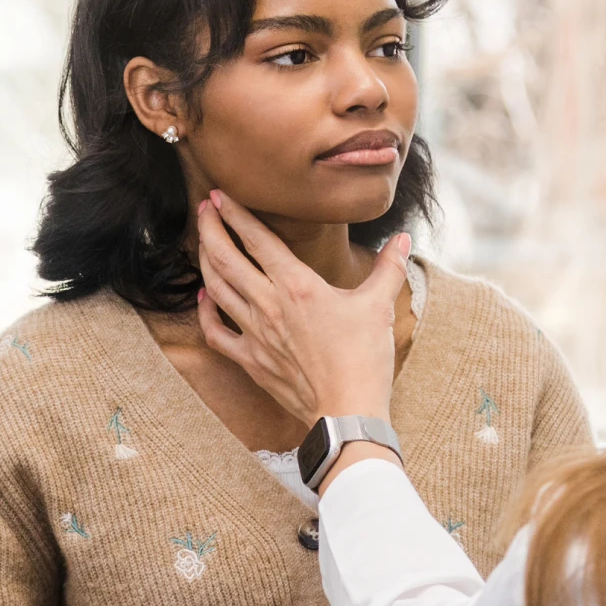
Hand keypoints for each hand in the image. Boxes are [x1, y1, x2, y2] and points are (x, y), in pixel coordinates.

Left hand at [194, 190, 409, 427]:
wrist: (348, 411)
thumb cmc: (364, 358)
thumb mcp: (379, 306)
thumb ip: (389, 267)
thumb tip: (403, 238)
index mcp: (298, 286)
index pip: (258, 240)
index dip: (235, 213)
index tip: (220, 195)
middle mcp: (269, 305)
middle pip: (226, 258)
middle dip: (211, 229)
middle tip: (204, 208)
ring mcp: (256, 334)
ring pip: (217, 289)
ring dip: (206, 261)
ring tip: (203, 243)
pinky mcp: (252, 360)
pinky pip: (216, 332)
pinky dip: (207, 312)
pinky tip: (206, 297)